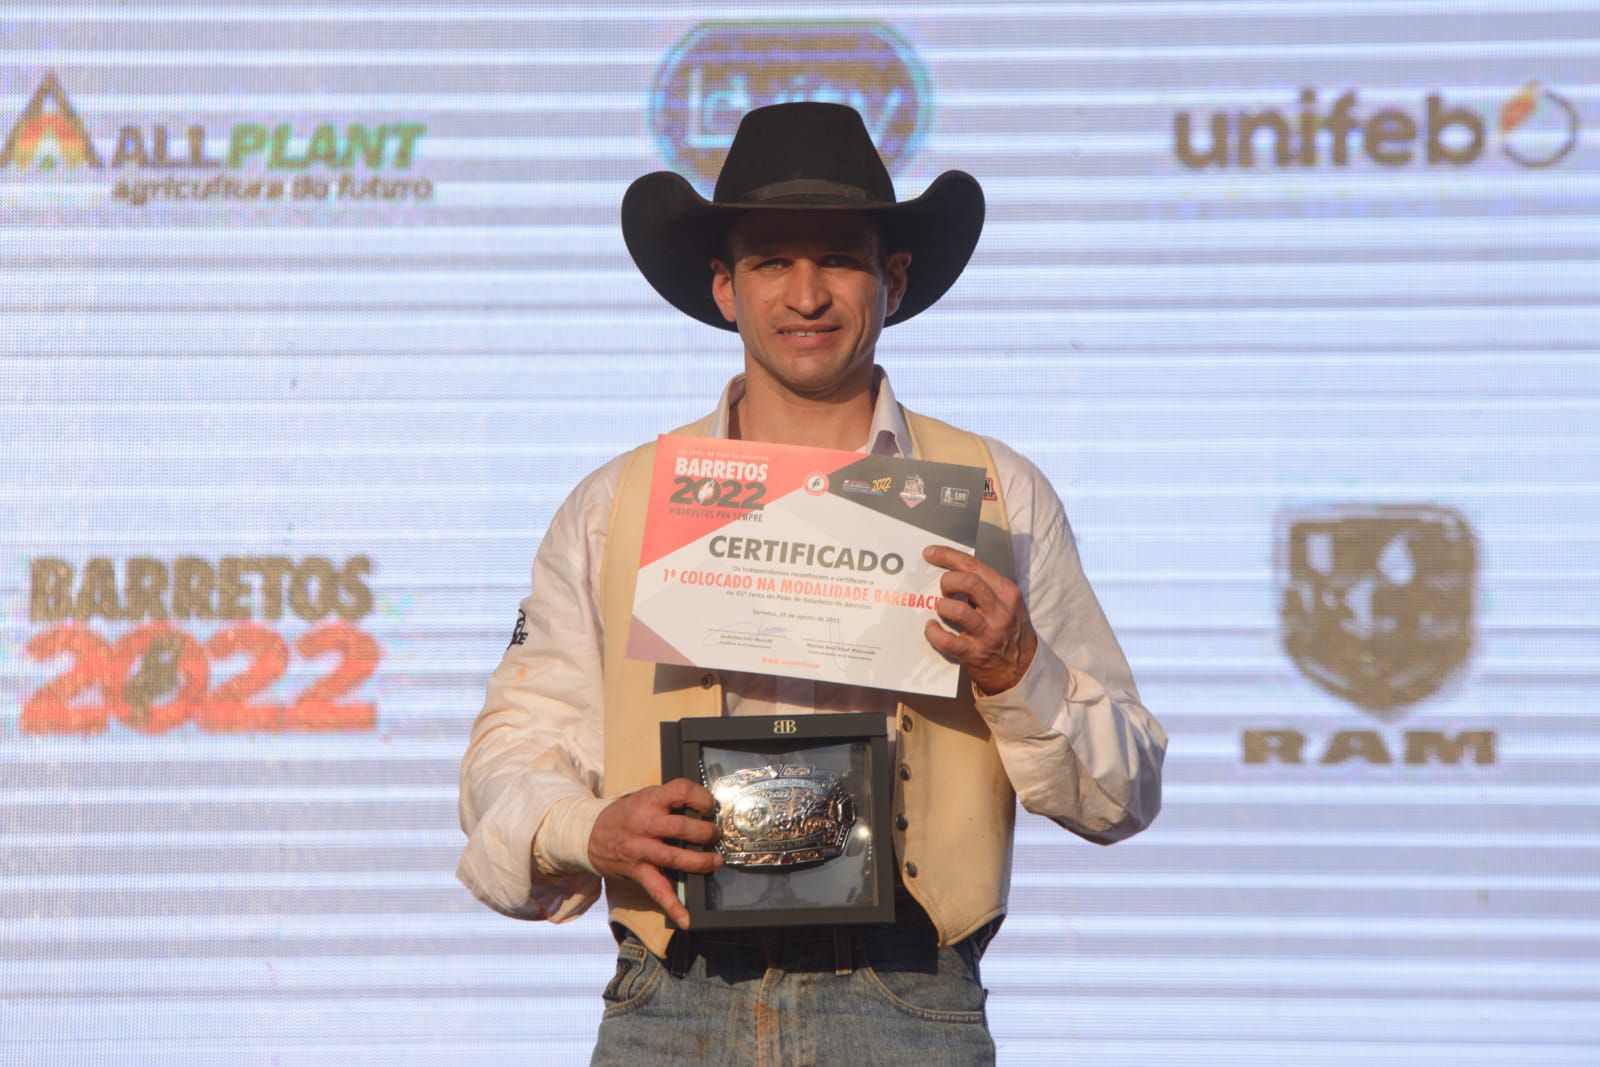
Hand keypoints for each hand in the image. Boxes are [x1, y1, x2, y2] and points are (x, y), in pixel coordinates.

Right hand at [587, 778, 721, 928]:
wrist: (589, 833)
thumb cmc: (625, 814)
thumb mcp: (644, 797)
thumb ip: (669, 801)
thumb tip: (703, 809)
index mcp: (650, 800)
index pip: (681, 791)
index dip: (701, 797)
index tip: (710, 806)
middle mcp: (645, 823)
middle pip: (681, 827)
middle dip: (705, 833)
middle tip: (715, 835)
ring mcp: (640, 849)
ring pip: (674, 857)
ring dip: (700, 862)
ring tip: (715, 862)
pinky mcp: (637, 871)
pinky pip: (657, 890)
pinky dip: (672, 906)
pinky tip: (686, 918)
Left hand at [922, 545, 1038, 695]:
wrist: (1023, 670)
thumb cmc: (1010, 631)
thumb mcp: (1008, 604)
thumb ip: (987, 587)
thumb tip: (951, 569)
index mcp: (1007, 593)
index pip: (975, 565)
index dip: (948, 556)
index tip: (930, 553)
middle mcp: (1000, 611)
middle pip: (967, 582)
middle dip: (947, 581)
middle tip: (944, 589)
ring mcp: (988, 633)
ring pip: (956, 610)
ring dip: (942, 606)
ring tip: (942, 610)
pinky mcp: (974, 654)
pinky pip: (946, 640)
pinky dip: (933, 632)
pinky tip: (932, 628)